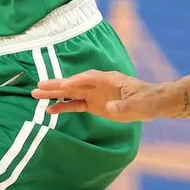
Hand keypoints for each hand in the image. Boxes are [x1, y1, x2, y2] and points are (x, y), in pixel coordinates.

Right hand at [32, 70, 167, 121]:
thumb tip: (110, 108)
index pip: (88, 79)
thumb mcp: (138, 104)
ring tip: (36, 95)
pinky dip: (63, 107)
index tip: (61, 85)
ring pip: (71, 93)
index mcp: (108, 79)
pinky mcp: (94, 105)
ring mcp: (94, 94)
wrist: (152, 103)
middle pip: (74, 83)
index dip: (74, 81)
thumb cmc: (147, 100)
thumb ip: (124, 106)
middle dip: (56, 85)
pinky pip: (75, 105)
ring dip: (55, 95)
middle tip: (38, 87)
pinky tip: (50, 110)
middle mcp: (98, 84)